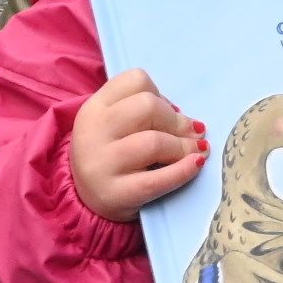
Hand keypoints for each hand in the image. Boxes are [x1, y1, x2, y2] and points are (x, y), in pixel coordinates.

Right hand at [71, 69, 204, 222]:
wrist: (86, 202)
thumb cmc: (111, 155)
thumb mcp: (114, 125)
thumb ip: (143, 112)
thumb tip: (186, 120)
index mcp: (95, 107)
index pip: (136, 80)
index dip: (160, 93)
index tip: (167, 112)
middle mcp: (93, 131)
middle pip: (147, 107)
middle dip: (177, 120)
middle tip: (192, 132)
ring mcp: (102, 163)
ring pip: (154, 142)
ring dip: (184, 146)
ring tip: (196, 150)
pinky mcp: (116, 193)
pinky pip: (158, 179)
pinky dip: (184, 170)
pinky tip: (196, 163)